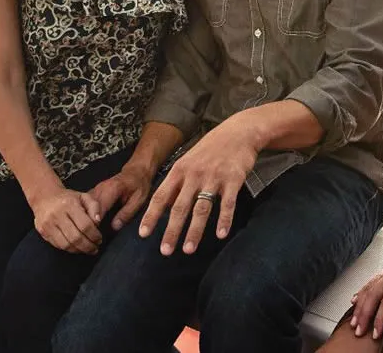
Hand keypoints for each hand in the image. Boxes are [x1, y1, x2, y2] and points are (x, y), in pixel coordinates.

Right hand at [28, 187, 102, 254]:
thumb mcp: (83, 196)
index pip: (85, 225)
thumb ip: (94, 207)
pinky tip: (76, 247)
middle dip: (88, 246)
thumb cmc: (67, 198)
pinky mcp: (43, 232)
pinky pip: (58, 245)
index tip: (99, 239)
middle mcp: (57, 215)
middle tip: (95, 248)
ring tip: (87, 250)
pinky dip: (69, 249)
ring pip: (66, 244)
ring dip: (79, 250)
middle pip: (76, 237)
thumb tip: (98, 221)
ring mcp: (48, 225)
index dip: (94, 235)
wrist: (44, 197)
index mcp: (69, 205)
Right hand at [84, 164, 154, 231]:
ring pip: (83, 207)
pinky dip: (83, 216)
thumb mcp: (138, 200)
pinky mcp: (92, 194)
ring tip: (87, 236)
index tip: (96, 235)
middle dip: (87, 224)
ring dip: (84, 221)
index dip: (95, 222)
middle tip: (92, 239)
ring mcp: (94, 191)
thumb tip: (114, 227)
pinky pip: (84, 206)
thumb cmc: (139, 185)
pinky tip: (85, 227)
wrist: (136, 172)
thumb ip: (126, 213)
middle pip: (87, 208)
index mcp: (111, 189)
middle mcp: (99, 189)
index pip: (98, 208)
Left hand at [139, 121, 259, 255]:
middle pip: (179, 207)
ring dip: (194, 231)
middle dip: (171, 231)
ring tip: (188, 249)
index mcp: (180, 170)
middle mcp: (194, 175)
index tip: (143, 234)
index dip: (151, 216)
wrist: (238, 132)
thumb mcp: (188, 161)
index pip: (161, 196)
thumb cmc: (211, 149)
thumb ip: (177, 183)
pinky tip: (220, 234)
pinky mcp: (233, 179)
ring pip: (201, 208)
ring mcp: (214, 177)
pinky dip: (224, 220)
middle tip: (165, 251)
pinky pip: (227, 203)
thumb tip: (162, 206)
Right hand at [349, 237, 382, 339]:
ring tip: (354, 320)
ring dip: (360, 305)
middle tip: (359, 330)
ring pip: (369, 287)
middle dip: (364, 314)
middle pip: (373, 294)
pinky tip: (355, 301)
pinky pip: (371, 280)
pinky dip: (361, 292)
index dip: (380, 318)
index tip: (376, 332)